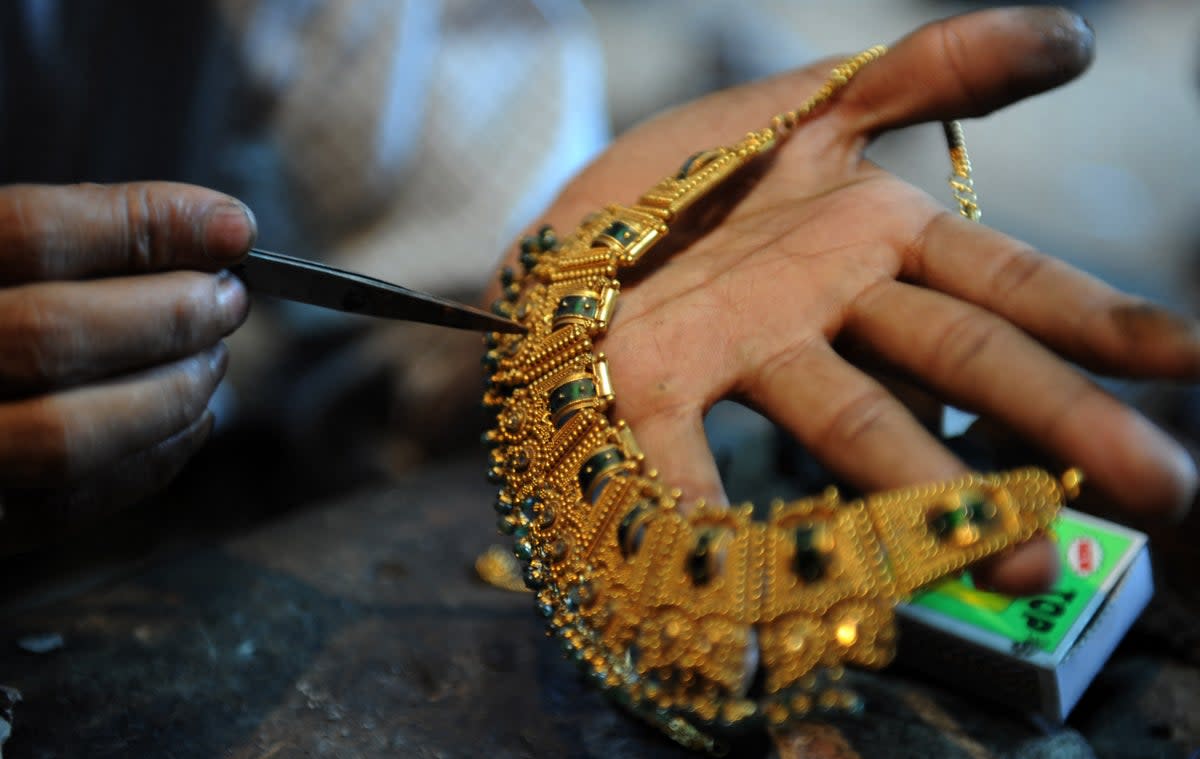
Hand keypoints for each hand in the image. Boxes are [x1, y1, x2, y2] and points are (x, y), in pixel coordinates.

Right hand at [0, 182, 255, 553]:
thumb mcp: (2, 260)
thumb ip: (82, 240)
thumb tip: (223, 230)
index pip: (34, 232)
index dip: (146, 226)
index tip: (232, 230)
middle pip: (56, 332)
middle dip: (172, 314)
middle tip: (227, 301)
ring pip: (69, 433)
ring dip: (170, 392)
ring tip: (210, 360)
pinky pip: (73, 503)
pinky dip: (153, 458)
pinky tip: (189, 420)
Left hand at [500, 8, 1197, 592]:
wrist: (563, 220)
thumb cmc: (694, 176)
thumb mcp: (807, 106)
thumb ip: (924, 73)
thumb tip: (1072, 36)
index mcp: (869, 242)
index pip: (998, 282)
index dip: (1092, 316)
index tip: (1186, 363)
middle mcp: (822, 314)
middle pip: (947, 364)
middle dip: (1047, 423)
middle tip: (1152, 493)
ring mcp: (740, 361)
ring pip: (849, 422)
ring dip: (927, 493)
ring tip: (1006, 558)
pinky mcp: (651, 395)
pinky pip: (690, 462)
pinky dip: (719, 523)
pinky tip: (755, 588)